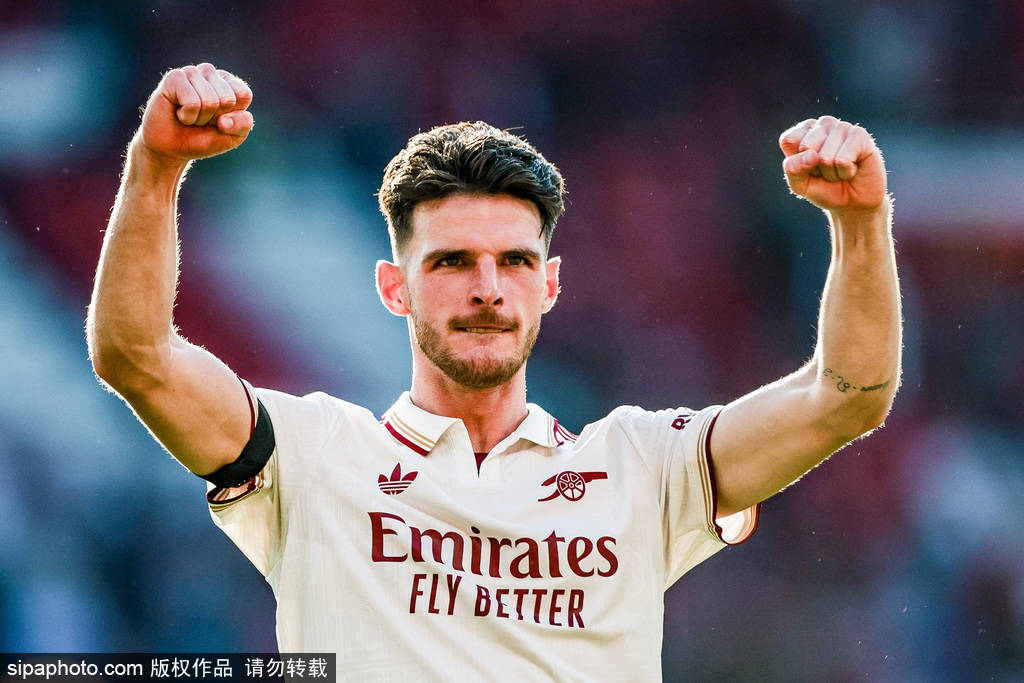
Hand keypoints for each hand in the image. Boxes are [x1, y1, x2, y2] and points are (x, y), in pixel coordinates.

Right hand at [137, 63, 253, 164]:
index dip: (233, 117)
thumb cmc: (204, 139)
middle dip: (215, 118)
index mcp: (230, 83)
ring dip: (200, 118)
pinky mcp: (174, 77)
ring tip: (190, 117)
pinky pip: (192, 102)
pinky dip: (187, 116)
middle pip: (227, 99)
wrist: (172, 148)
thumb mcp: (233, 137)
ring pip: (210, 101)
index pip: (244, 94)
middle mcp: (211, 73)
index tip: (220, 121)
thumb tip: (225, 120)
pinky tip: (179, 113)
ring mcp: (192, 72)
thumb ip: (242, 125)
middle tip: (201, 120)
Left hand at [779, 116, 886, 214]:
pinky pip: (843, 159)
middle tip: (827, 170)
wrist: (853, 202)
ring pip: (825, 156)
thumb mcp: (800, 184)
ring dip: (832, 172)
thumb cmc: (825, 189)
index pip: (788, 140)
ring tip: (840, 170)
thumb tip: (811, 154)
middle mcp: (823, 125)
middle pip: (806, 147)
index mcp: (804, 131)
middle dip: (815, 168)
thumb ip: (793, 169)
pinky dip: (846, 172)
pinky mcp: (860, 135)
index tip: (808, 167)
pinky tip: (852, 168)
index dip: (797, 162)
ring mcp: (842, 127)